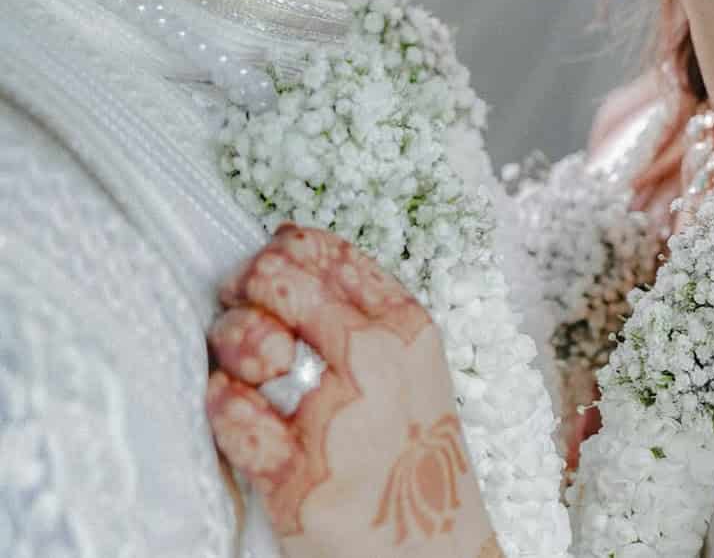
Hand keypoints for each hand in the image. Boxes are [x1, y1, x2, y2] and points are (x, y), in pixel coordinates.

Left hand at [206, 224, 499, 557]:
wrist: (434, 551)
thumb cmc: (413, 451)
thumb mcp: (412, 363)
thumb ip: (362, 307)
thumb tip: (282, 243)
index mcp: (406, 327)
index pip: (324, 252)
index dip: (280, 250)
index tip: (267, 267)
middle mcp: (376, 364)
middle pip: (279, 282)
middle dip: (244, 284)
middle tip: (235, 301)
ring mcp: (338, 423)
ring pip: (252, 341)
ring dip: (229, 339)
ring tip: (235, 356)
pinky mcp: (301, 481)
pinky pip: (235, 416)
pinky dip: (221, 402)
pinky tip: (228, 401)